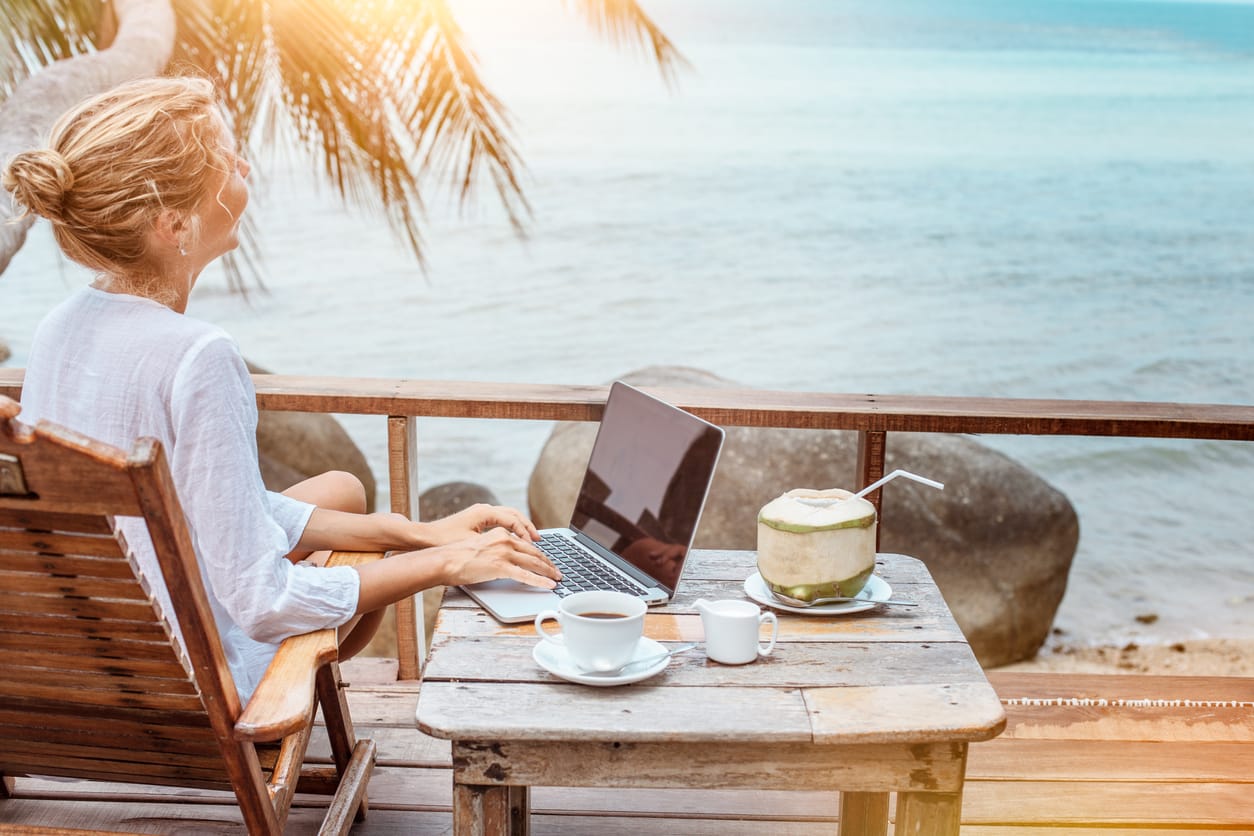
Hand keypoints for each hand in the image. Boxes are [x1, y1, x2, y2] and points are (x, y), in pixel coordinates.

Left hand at [423, 503, 539, 546]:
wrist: (423, 538)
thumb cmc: (443, 541)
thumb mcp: (471, 544)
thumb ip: (492, 545)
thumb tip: (510, 549)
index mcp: (484, 512)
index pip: (513, 520)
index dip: (526, 534)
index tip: (534, 546)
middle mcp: (484, 509)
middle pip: (515, 515)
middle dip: (528, 528)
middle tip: (539, 541)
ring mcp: (481, 513)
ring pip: (509, 517)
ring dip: (521, 527)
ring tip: (532, 540)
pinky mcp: (477, 520)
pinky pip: (501, 521)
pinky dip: (512, 529)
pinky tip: (515, 539)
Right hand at [433, 528, 559, 588]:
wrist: (444, 560)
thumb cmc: (456, 557)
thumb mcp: (481, 547)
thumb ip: (496, 550)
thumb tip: (506, 561)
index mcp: (500, 534)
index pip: (526, 544)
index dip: (539, 554)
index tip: (546, 561)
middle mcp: (505, 540)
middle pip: (534, 553)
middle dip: (548, 563)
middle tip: (557, 571)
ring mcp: (504, 553)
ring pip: (534, 563)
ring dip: (549, 572)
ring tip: (557, 578)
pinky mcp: (501, 567)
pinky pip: (526, 576)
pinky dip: (540, 581)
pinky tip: (549, 585)